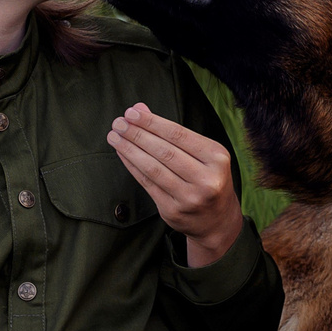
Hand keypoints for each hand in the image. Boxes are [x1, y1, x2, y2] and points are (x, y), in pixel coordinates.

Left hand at [108, 102, 242, 267]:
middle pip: (164, 151)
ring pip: (153, 168)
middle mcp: (206, 179)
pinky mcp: (173, 211)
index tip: (131, 113)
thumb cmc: (208, 178)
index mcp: (217, 158)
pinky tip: (122, 154)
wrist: (217, 220)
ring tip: (114, 136)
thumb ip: (172, 132)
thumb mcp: (202, 152)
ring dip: (129, 150)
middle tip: (118, 123)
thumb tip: (139, 109)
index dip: (152, 122)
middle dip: (137, 134)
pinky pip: (147, 184)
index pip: (178, 134)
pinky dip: (132, 166)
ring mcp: (189, 197)